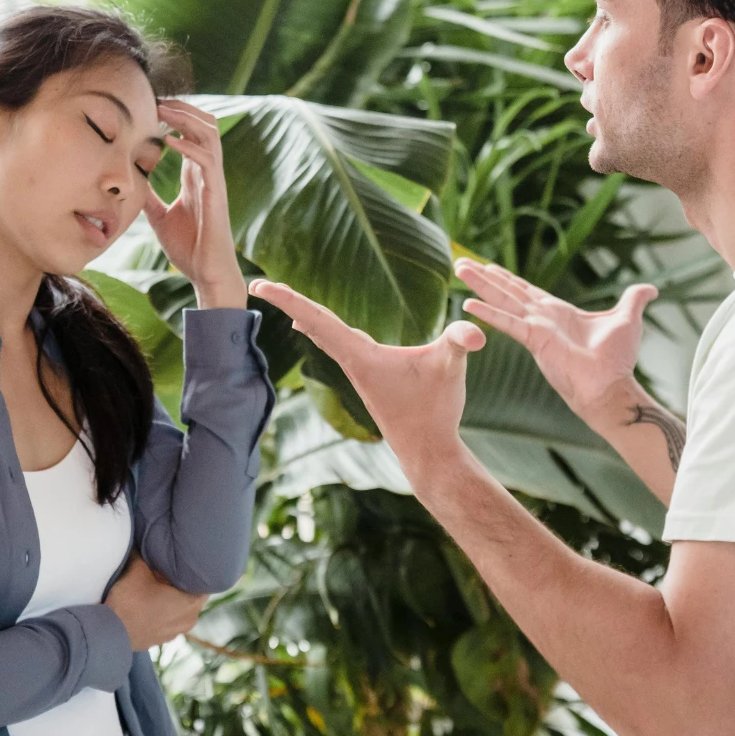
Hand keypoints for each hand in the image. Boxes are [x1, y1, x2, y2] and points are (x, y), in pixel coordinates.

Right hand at [105, 552, 208, 650]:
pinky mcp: (158, 640)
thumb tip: (148, 535)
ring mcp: (173, 634)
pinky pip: (168, 619)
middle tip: (168, 567)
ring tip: (157, 583)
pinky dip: (163, 610)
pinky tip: (148, 601)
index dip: (194, 567)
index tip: (183, 558)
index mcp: (191, 603)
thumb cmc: (125, 600)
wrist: (104, 633)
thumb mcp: (137, 568)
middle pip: (192, 594)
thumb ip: (147, 551)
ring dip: (172, 597)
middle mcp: (188, 620)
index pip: (204, 581)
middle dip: (182, 581)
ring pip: (180, 608)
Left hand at [144, 99, 245, 308]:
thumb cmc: (189, 247)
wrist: (206, 273)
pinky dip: (188, 146)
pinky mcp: (216, 193)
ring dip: (187, 118)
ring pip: (210, 134)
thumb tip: (131, 184)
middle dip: (183, 108)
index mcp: (196, 175)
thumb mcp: (160, 216)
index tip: (151, 106)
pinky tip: (168, 141)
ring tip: (164, 111)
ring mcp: (214, 181)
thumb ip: (150, 197)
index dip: (175, 116)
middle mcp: (207, 173)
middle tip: (157, 100)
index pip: (191, 133)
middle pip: (205, 124)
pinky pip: (207, 160)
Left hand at [246, 279, 484, 485]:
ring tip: (284, 300)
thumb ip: (460, 342)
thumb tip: (476, 332)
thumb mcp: (451, 367)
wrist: (427, 452)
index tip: (260, 285)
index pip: (318, 318)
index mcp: (360, 355)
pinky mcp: (367, 378)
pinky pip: (337, 344)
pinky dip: (323, 329)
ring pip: (324, 335)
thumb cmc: (435, 410)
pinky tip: (319, 329)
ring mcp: (358, 371)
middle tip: (258, 283)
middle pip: (314, 323)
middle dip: (287, 301)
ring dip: (305, 315)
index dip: (288, 298)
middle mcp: (352, 361)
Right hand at [455, 259, 656, 433]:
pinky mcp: (535, 340)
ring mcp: (536, 329)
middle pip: (508, 292)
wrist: (612, 386)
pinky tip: (468, 304)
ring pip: (503, 300)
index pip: (527, 291)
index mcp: (558, 313)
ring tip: (459, 269)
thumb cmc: (618, 359)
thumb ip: (634, 300)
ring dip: (481, 285)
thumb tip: (650, 288)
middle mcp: (542, 319)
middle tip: (461, 263)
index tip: (489, 266)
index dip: (507, 278)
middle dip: (485, 277)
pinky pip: (508, 323)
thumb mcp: (627, 319)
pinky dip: (489, 313)